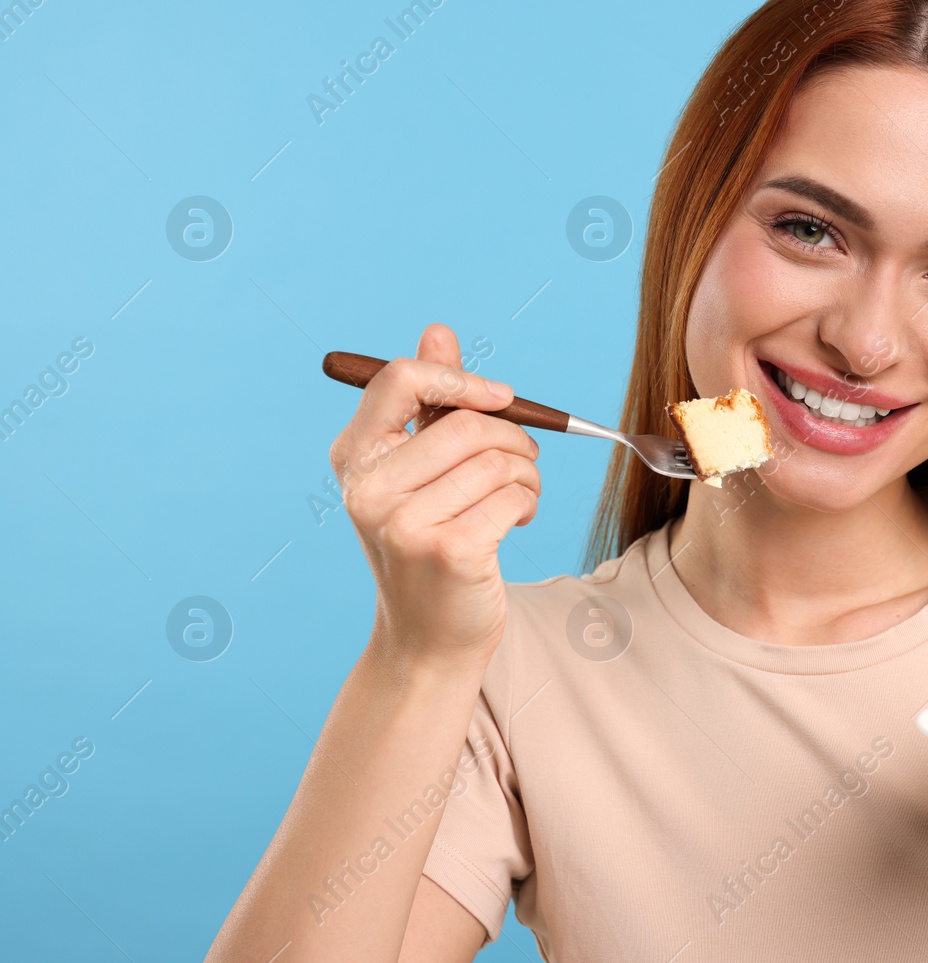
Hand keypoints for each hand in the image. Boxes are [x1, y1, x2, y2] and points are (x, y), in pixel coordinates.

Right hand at [329, 323, 539, 673]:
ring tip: (519, 496)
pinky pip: (515, 495)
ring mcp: (404, 523)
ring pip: (499, 460)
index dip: (461, 380)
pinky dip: (530, 503)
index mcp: (354, 457)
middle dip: (513, 438)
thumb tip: (438, 332)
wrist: (429, 638)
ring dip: (527, 474)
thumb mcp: (419, 470)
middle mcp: (368, 488)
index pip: (401, 380)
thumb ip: (429, 401)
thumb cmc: (430, 544)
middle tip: (523, 461)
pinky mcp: (448, 551)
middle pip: (467, 423)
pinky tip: (517, 521)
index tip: (499, 398)